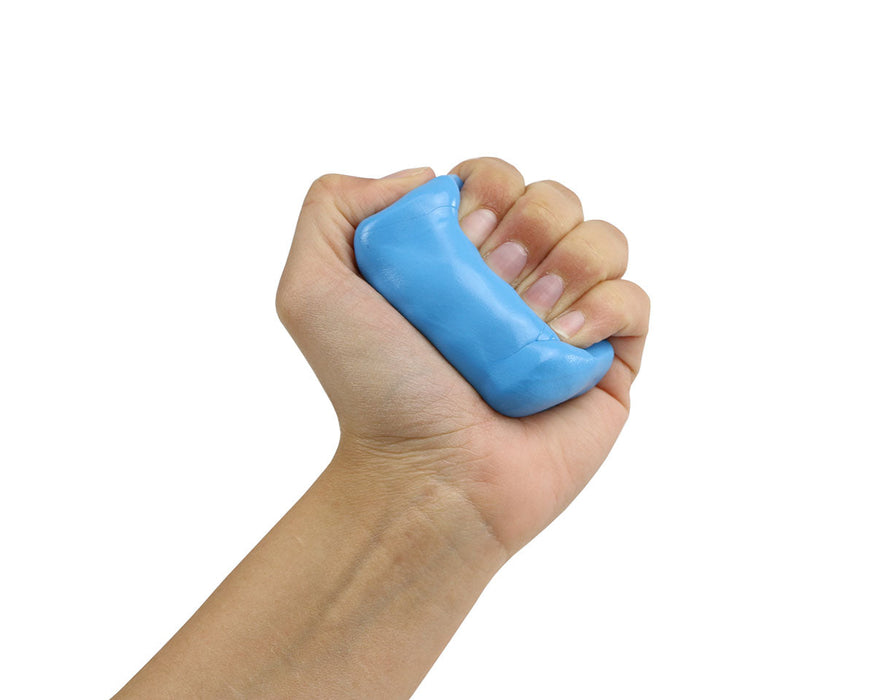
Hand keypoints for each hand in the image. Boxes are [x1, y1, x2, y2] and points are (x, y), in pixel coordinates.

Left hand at [276, 158, 648, 554]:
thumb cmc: (372, 390)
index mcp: (458, 257)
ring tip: (530, 316)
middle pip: (555, 198)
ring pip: (604, 239)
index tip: (462, 238)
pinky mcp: (607, 363)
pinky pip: (635, 300)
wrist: (426, 476)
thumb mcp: (310, 289)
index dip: (488, 189)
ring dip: (569, 261)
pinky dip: (605, 307)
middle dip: (530, 223)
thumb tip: (428, 177)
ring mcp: (565, 320)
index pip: (495, 179)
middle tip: (495, 279)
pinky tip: (564, 342)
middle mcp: (515, 281)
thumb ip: (332, 204)